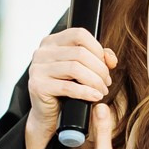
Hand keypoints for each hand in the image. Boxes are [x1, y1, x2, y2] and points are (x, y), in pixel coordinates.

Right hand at [23, 27, 115, 148]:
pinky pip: (68, 87)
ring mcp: (37, 68)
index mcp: (51, 42)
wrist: (47, 114)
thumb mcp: (83, 69)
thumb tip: (111, 58)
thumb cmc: (65, 89)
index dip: (97, 48)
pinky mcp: (38, 86)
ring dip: (94, 81)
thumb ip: (98, 58)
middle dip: (99, 69)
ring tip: (102, 91)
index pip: (79, 34)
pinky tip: (95, 97)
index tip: (106, 65)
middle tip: (106, 83)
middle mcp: (42, 52)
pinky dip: (86, 92)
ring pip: (75, 68)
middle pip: (80, 53)